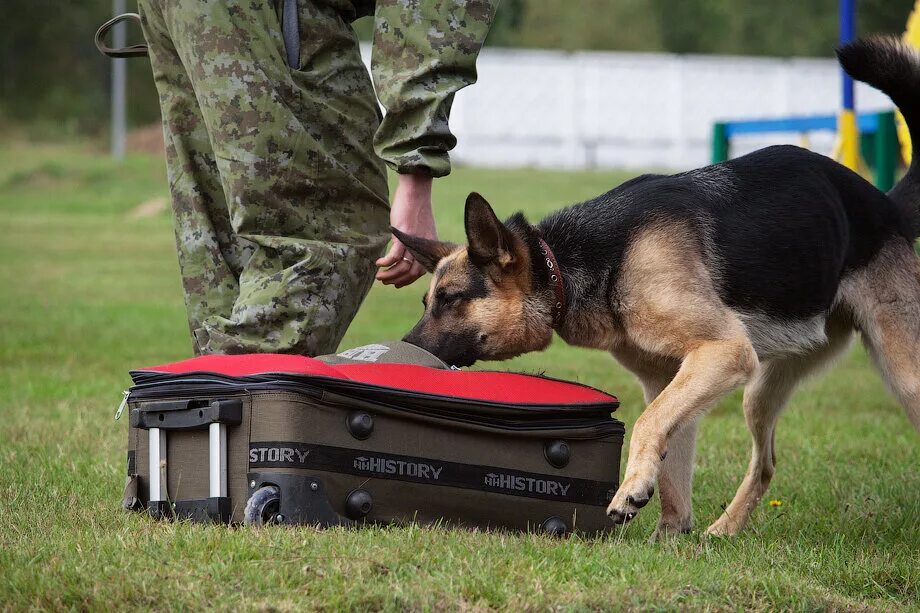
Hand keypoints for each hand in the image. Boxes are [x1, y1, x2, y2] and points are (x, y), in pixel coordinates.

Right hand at [376, 171, 436, 287]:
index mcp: (428, 247)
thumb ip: (414, 240)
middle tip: (385, 281)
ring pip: (403, 267)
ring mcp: (413, 242)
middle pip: (412, 273)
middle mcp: (423, 247)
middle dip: (397, 280)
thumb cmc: (415, 206)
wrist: (416, 191)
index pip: (420, 271)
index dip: (408, 280)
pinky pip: (395, 256)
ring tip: (379, 276)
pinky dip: (386, 263)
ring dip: (390, 275)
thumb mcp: (419, 227)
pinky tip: (378, 264)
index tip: (397, 284)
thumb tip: (403, 251)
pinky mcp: (403, 235)